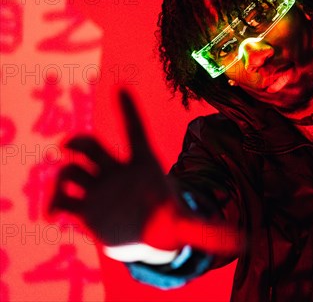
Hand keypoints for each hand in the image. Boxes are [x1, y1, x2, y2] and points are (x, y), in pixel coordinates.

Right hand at [50, 90, 239, 254]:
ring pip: (74, 170)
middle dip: (79, 142)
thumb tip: (244, 240)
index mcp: (144, 166)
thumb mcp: (188, 226)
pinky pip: (63, 197)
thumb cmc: (168, 220)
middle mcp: (117, 172)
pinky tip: (53, 216)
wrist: (147, 234)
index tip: (120, 86)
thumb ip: (212, 232)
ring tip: (62, 196)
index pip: (135, 133)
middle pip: (94, 147)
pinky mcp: (85, 208)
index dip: (129, 111)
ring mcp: (99, 188)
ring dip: (65, 174)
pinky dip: (54, 202)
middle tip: (69, 146)